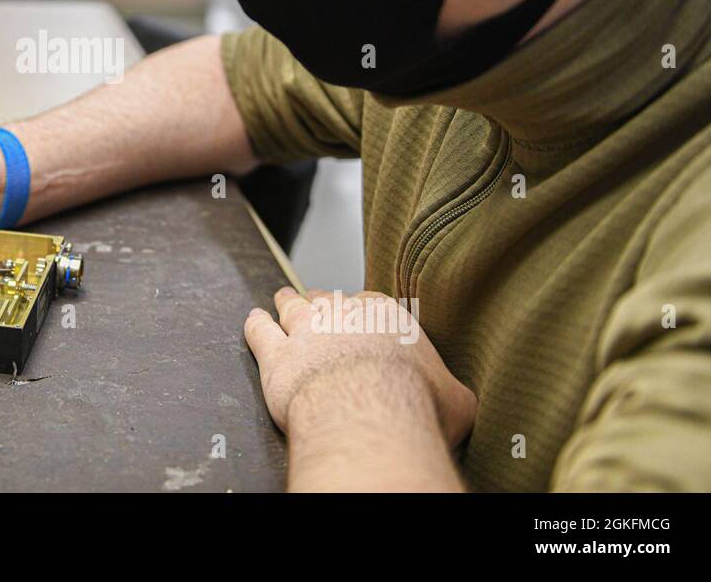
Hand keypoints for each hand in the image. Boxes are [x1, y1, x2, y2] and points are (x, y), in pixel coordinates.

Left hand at [244, 288, 476, 447]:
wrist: (370, 414)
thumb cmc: (418, 406)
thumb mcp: (455, 399)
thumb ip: (450, 390)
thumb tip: (457, 400)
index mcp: (389, 319)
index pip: (373, 305)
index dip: (364, 312)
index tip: (361, 317)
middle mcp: (345, 316)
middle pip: (330, 300)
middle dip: (324, 302)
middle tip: (319, 302)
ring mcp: (306, 331)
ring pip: (293, 307)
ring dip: (287, 302)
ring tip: (283, 297)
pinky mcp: (276, 356)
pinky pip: (259, 332)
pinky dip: (254, 324)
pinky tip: (253, 319)